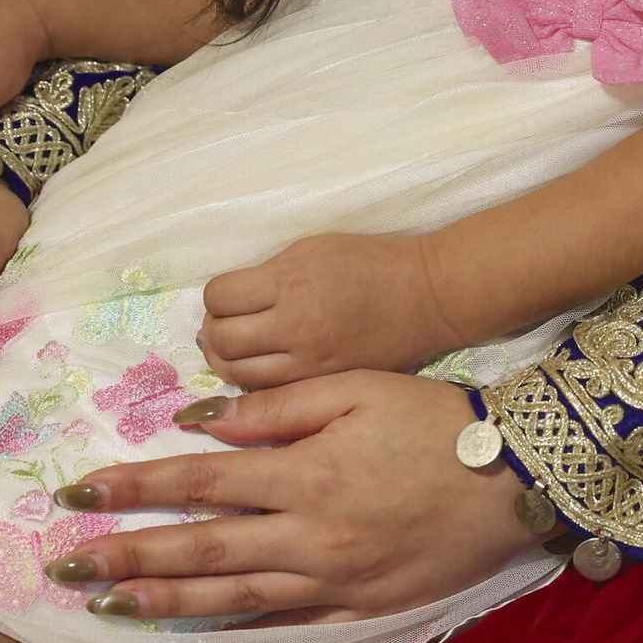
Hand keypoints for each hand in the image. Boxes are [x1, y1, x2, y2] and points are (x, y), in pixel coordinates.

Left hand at [42, 372, 538, 622]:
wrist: (519, 477)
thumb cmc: (437, 419)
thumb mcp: (358, 388)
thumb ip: (277, 409)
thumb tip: (198, 422)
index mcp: (304, 474)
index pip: (197, 482)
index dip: (132, 489)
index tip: (76, 494)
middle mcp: (309, 536)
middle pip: (200, 548)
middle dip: (126, 556)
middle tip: (65, 569)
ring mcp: (334, 582)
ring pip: (231, 597)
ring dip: (165, 601)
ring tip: (110, 607)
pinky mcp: (362, 610)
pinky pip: (288, 627)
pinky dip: (237, 631)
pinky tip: (197, 634)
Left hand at [197, 234, 464, 388]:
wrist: (427, 295)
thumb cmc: (371, 264)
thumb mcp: (314, 249)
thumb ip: (269, 275)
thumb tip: (228, 301)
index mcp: (291, 281)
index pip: (219, 297)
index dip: (218, 297)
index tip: (231, 297)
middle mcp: (295, 324)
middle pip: (222, 340)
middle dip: (215, 332)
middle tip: (229, 326)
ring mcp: (310, 361)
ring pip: (238, 374)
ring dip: (229, 362)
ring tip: (243, 351)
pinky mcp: (326, 384)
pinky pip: (270, 392)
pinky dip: (256, 382)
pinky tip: (266, 369)